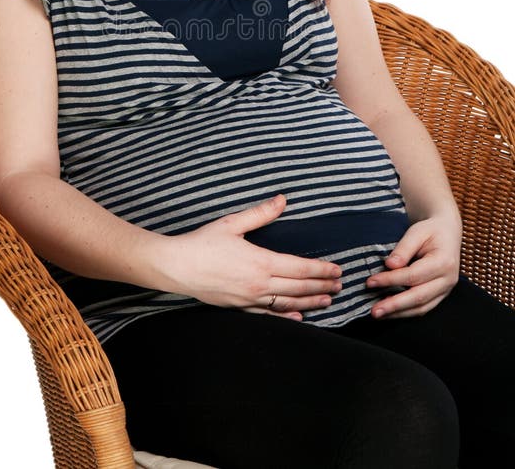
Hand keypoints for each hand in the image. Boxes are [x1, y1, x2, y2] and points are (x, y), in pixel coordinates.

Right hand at [167, 194, 342, 320]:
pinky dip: (287, 316)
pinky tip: (299, 317)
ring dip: (310, 302)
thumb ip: (261, 213)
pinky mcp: (240, 307)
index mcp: (261, 261)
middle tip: (340, 285)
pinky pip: (269, 315)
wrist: (177, 267)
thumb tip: (282, 200)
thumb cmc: (203, 243)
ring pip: (288, 303)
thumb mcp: (233, 223)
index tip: (337, 269)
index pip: (300, 267)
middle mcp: (259, 284)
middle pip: (298, 287)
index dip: (321, 269)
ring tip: (328, 300)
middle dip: (322, 286)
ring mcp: (250, 299)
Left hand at [365, 212, 461, 318]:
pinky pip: (424, 308)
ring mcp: (446, 290)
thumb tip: (390, 265)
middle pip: (419, 297)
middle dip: (395, 305)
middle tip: (374, 311)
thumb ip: (404, 248)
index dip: (391, 280)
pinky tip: (390, 312)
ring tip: (378, 314)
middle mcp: (448, 280)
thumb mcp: (417, 231)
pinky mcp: (440, 295)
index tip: (371, 282)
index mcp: (444, 262)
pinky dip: (406, 312)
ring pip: (422, 308)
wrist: (448, 233)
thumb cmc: (430, 230)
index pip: (413, 275)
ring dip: (399, 313)